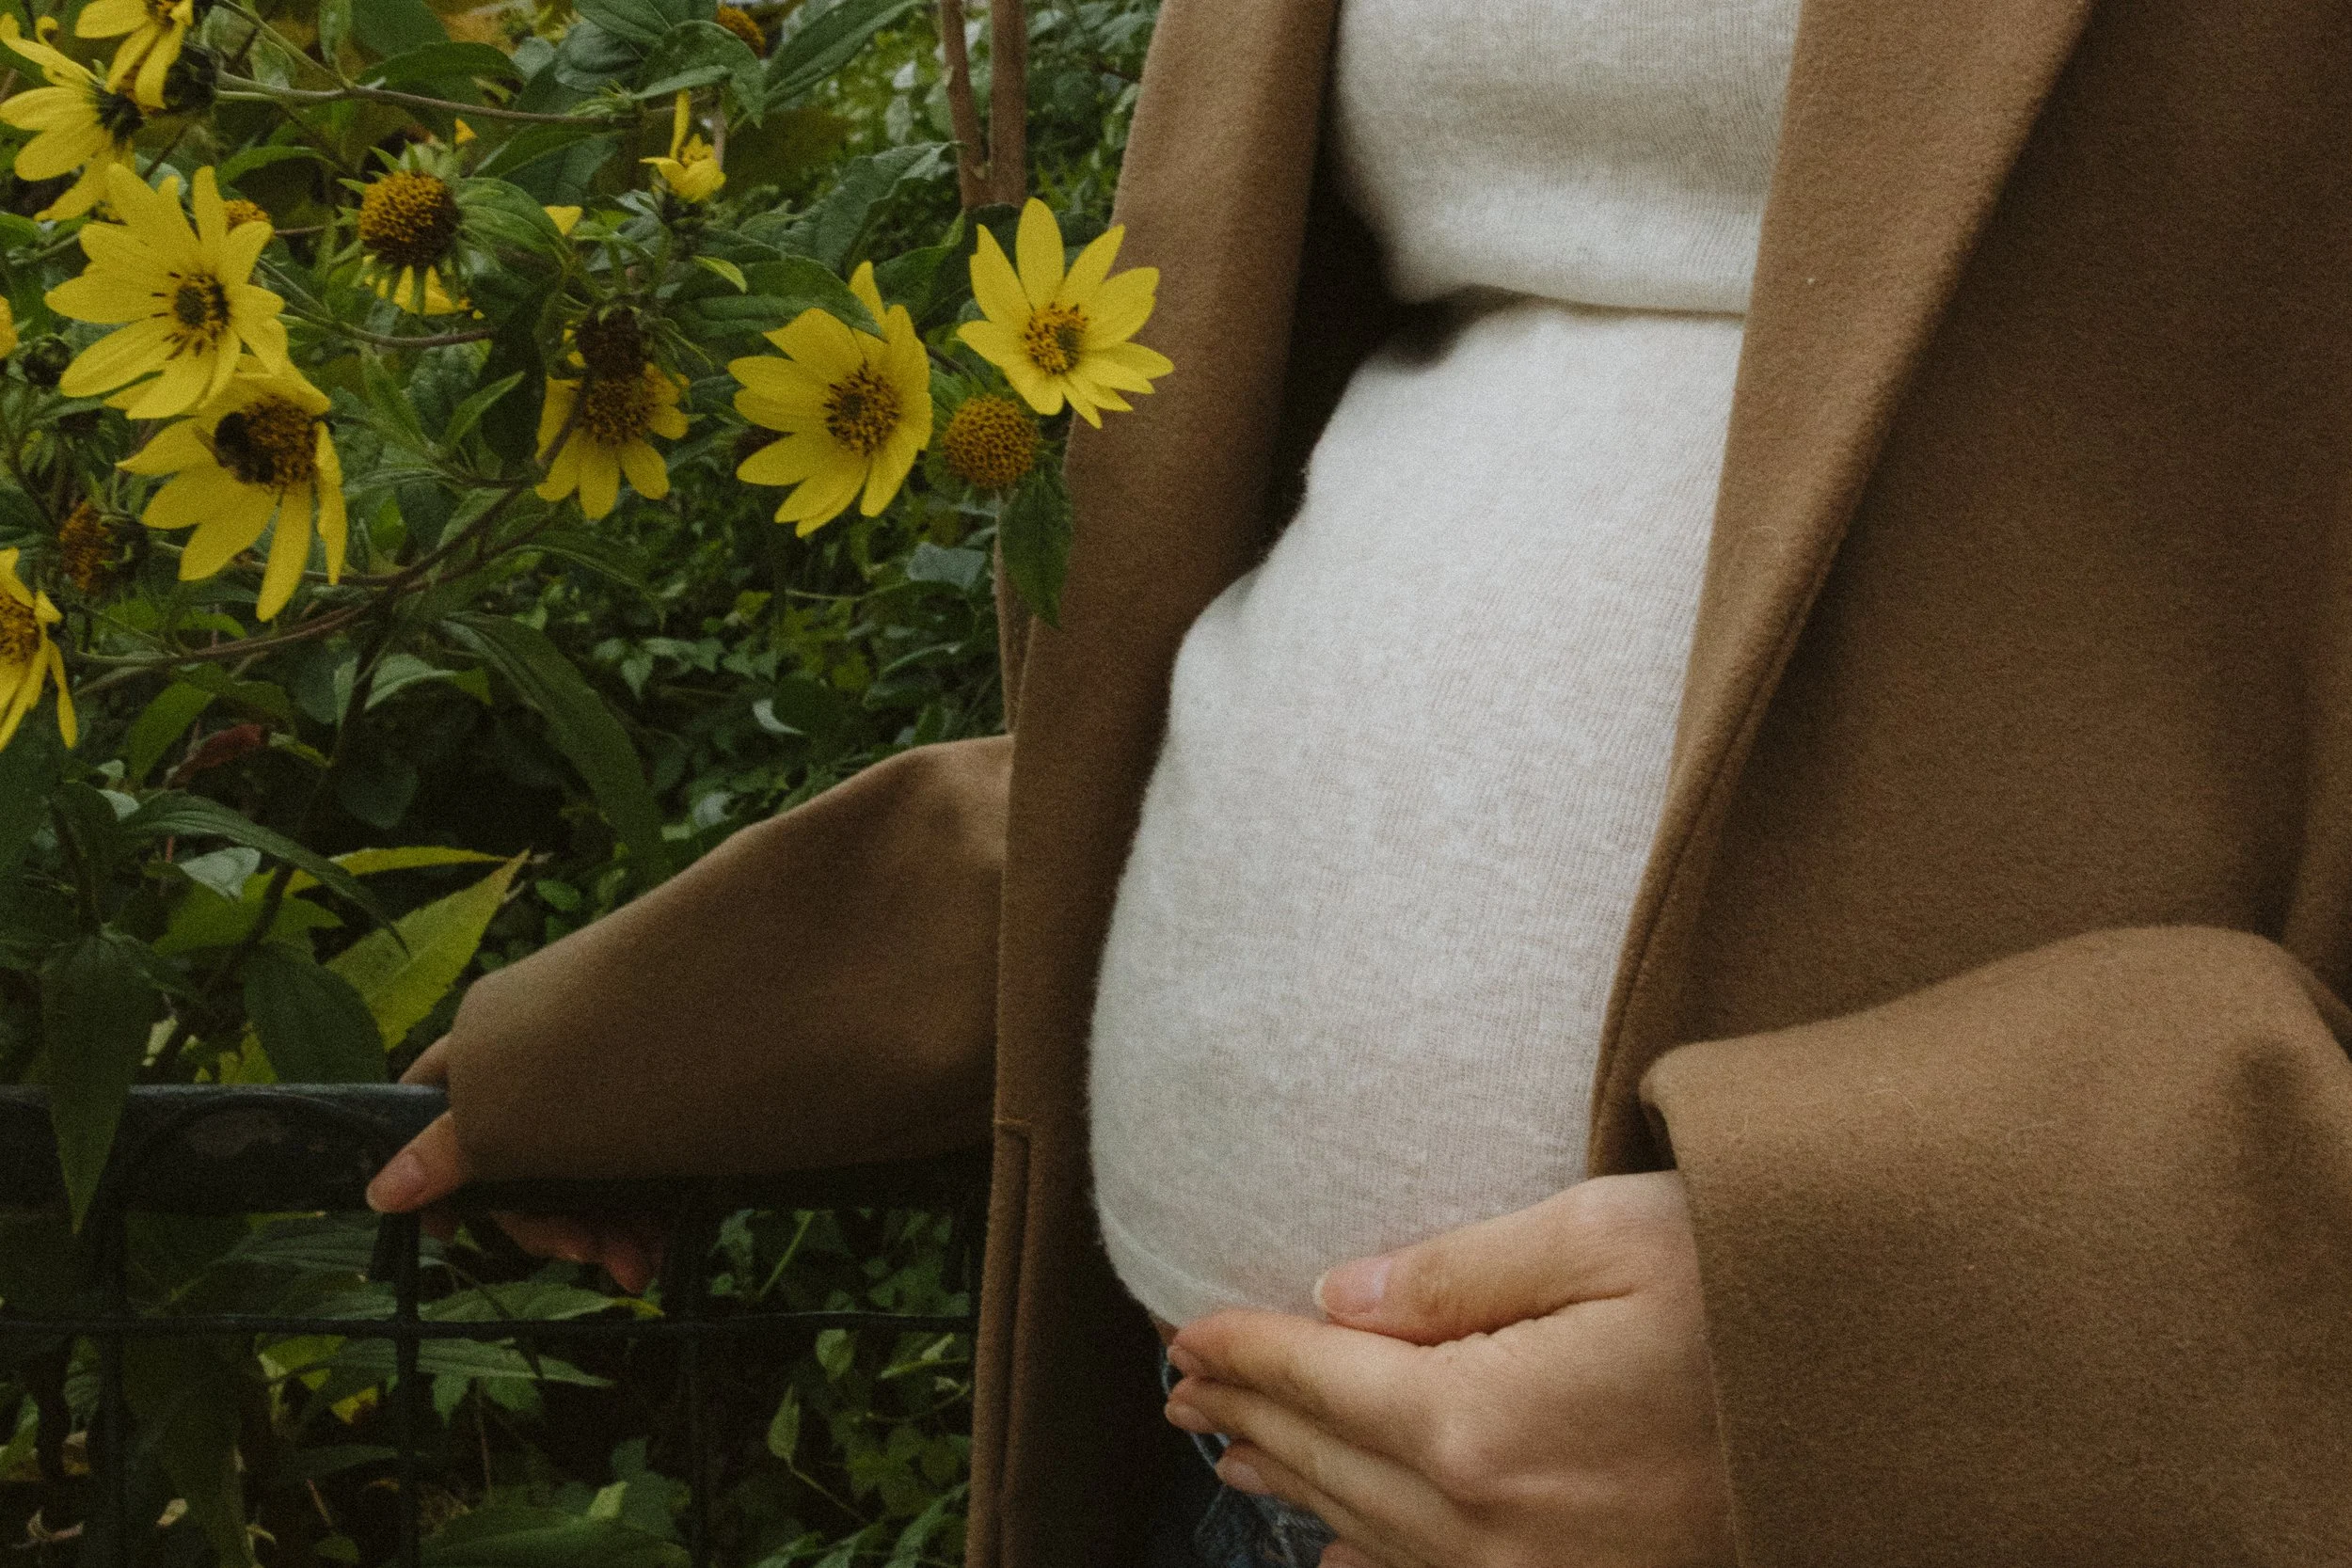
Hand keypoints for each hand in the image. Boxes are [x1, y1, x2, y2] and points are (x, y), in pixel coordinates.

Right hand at [365, 1036, 666, 1293]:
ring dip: (608, 1229)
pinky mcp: (659, 1089)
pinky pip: (635, 1154)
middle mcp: (540, 1058)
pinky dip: (646, 1204)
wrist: (713, 1000)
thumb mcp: (502, 1114)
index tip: (448, 1231)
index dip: (432, 1171)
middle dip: (555, 1224)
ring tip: (641, 1263)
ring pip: (585, 1168)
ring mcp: (602, 1073)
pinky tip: (664, 1239)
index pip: (430, 1105)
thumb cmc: (583, 1055)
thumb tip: (376, 1195)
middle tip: (593, 1256)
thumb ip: (443, 1155)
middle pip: (520, 1158)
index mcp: (483, 1043)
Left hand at [1165, 1172, 1733, 1567]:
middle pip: (1328, 1463)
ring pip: (1371, 1534)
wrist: (1898, 1402)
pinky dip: (1371, 1558)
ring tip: (1231, 1450)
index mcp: (1480, 1421)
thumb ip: (1454, 1272)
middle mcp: (1491, 1524)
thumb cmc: (1758, 1292)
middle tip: (1184, 1387)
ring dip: (1293, 1485)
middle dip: (1248, 1416)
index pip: (1318, 1379)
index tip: (1185, 1331)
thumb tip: (1339, 1297)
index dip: (1243, 1349)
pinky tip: (1337, 1547)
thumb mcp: (1603, 1238)